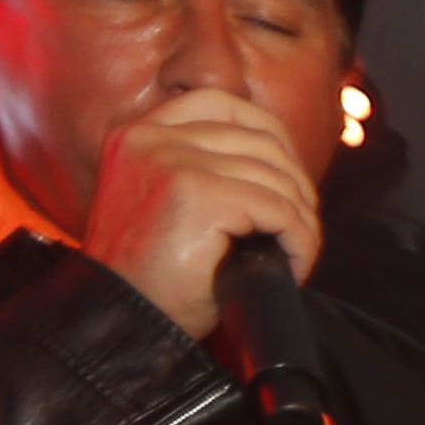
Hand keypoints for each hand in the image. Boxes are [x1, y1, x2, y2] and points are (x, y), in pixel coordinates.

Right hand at [83, 86, 324, 342]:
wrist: (123, 321)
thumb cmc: (148, 276)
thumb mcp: (164, 202)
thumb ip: (201, 168)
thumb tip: (279, 163)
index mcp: (138, 133)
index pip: (221, 103)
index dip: (270, 134)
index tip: (288, 177)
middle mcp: (151, 138)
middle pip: (260, 139)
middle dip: (296, 185)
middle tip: (299, 228)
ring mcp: (174, 162)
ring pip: (277, 178)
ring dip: (302, 221)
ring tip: (295, 254)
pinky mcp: (201, 196)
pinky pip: (281, 211)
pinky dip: (301, 241)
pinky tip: (293, 267)